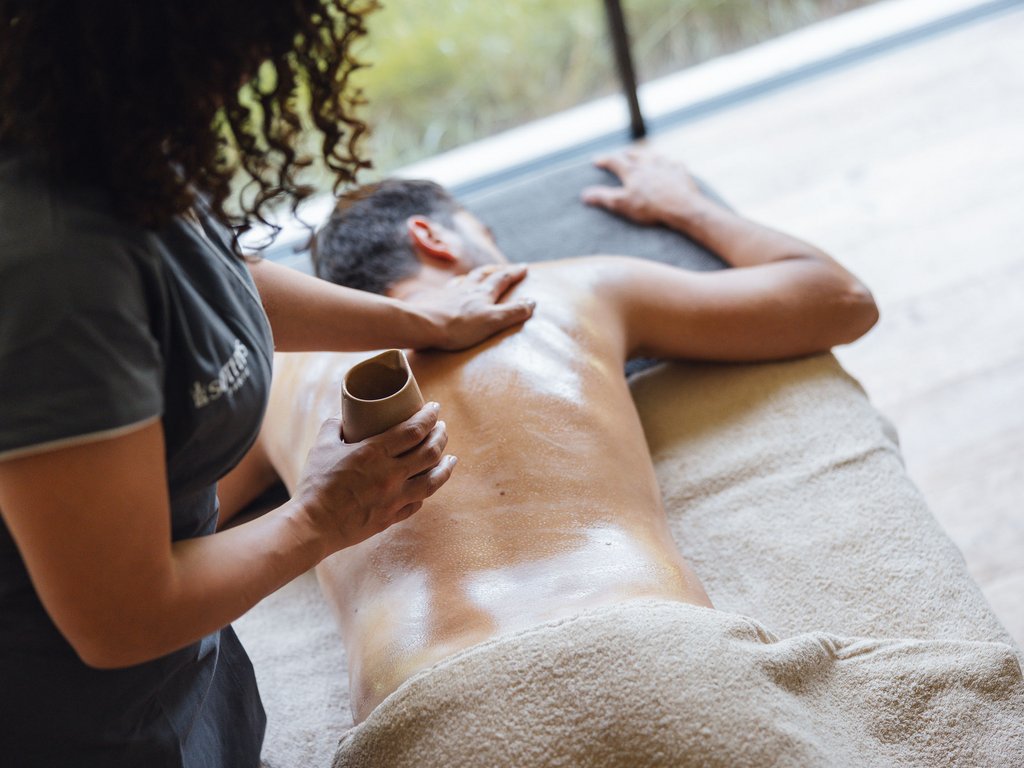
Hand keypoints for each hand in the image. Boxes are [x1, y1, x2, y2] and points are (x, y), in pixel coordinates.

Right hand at [292, 402, 455, 553]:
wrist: (313, 526)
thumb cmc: (315, 484)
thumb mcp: (321, 447)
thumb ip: (333, 427)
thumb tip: (343, 418)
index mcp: (375, 453)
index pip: (414, 430)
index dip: (429, 416)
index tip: (435, 407)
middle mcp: (391, 475)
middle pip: (430, 452)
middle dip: (441, 436)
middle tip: (442, 427)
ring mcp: (395, 498)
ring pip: (433, 480)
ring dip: (446, 466)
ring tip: (451, 458)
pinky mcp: (392, 518)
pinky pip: (418, 503)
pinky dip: (426, 491)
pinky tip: (428, 484)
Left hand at [407, 264, 534, 350]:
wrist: (422, 325)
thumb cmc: (458, 326)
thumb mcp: (493, 321)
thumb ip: (513, 312)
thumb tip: (532, 301)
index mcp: (483, 293)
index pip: (502, 279)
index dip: (514, 273)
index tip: (524, 267)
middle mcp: (468, 289)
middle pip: (484, 274)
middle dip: (498, 270)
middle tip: (506, 267)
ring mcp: (450, 293)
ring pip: (467, 278)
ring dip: (478, 274)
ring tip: (482, 273)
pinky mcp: (436, 301)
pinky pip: (450, 288)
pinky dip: (458, 284)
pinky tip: (454, 286)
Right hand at [581, 149, 708, 226]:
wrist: (681, 207)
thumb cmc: (651, 207)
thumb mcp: (622, 204)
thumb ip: (603, 197)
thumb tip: (584, 194)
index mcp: (632, 171)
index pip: (614, 161)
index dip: (604, 160)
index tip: (596, 161)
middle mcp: (648, 163)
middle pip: (635, 155)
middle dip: (626, 154)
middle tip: (623, 155)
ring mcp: (665, 165)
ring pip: (654, 155)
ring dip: (648, 156)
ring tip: (646, 157)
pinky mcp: (680, 171)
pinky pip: (674, 163)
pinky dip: (670, 164)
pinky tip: (671, 165)